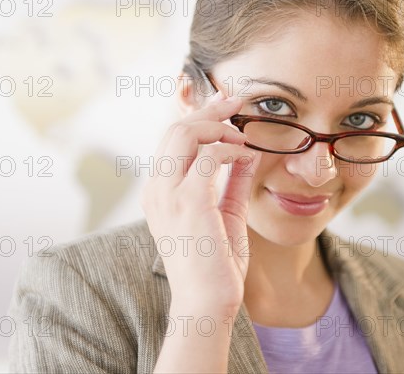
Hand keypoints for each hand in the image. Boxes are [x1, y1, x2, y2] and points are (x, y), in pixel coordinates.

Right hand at [141, 92, 260, 314]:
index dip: (196, 116)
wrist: (207, 303)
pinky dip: (231, 148)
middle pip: (175, 129)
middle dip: (207, 110)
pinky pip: (210, 156)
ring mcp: (169, 194)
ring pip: (185, 133)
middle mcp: (157, 188)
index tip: (222, 104)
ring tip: (241, 129)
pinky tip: (246, 154)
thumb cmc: (213, 265)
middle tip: (234, 101)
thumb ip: (231, 183)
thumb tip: (247, 154)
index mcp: (159, 191)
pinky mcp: (189, 202)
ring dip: (217, 124)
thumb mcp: (223, 214)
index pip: (171, 140)